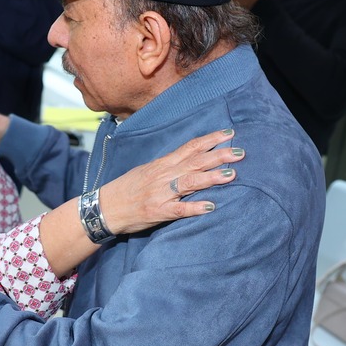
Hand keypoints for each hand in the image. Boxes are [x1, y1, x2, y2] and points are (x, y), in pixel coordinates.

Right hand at [99, 129, 243, 233]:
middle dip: (218, 156)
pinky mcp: (157, 212)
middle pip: (194, 162)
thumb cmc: (127, 189)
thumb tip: (191, 160)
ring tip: (231, 174)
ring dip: (211, 178)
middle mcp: (163, 176)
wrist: (105, 207)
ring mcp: (160, 194)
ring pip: (189, 182)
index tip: (229, 133)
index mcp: (162, 164)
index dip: (210, 140)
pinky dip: (194, 208)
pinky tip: (210, 207)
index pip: (190, 147)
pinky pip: (178, 209)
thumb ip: (170, 166)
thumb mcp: (148, 171)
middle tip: (240, 151)